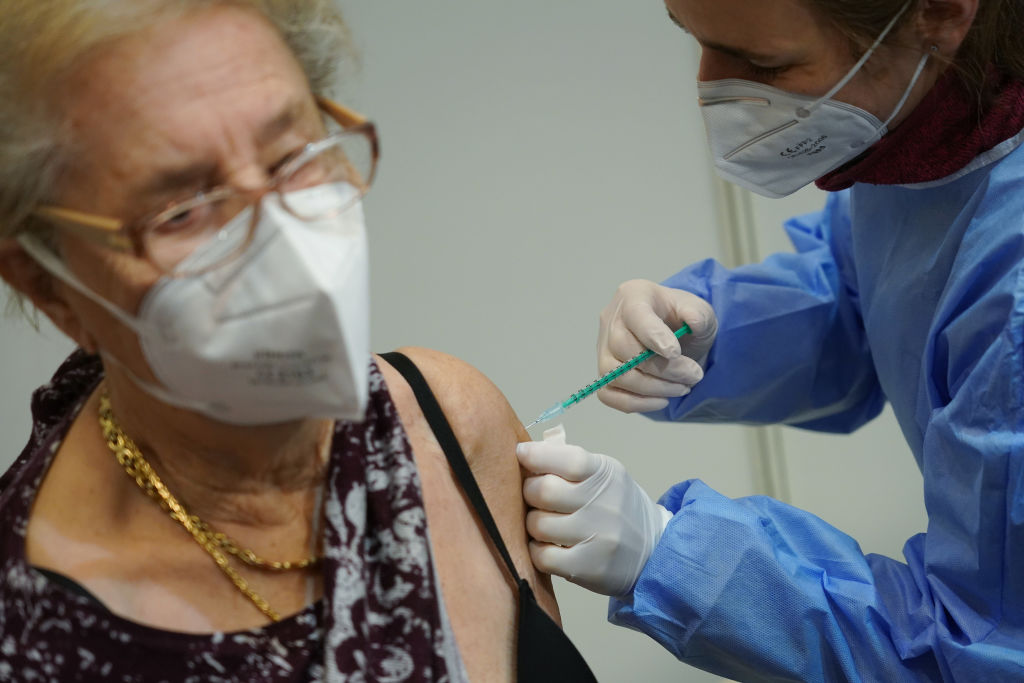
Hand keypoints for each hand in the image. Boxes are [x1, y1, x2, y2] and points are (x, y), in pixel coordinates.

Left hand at [516, 429, 668, 596]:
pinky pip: (542, 556)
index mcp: (606, 474)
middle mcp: (604, 504)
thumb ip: (569, 464)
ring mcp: (597, 537)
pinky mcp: (589, 567)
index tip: (521, 454)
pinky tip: (547, 546)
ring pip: (537, 525)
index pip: (567, 459)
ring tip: (544, 524)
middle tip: (534, 496)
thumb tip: (525, 454)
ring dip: (532, 523)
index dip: (536, 455)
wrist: (654, 550)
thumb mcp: (605, 475)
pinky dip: (537, 550)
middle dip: (529, 492)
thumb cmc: (618, 507)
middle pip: (543, 491)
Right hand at [597, 279, 717, 412]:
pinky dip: (636, 403)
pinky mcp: (604, 375)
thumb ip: (698, 314)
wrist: (676, 338)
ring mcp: (603, 349)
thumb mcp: (699, 311)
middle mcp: (611, 320)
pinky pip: (608, 395)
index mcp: (633, 295)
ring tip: (682, 387)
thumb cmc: (682, 320)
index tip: (675, 352)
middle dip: (663, 368)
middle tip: (694, 375)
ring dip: (653, 388)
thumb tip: (692, 322)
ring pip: (615, 375)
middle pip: (624, 348)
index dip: (653, 335)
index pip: (635, 314)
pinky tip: (662, 399)